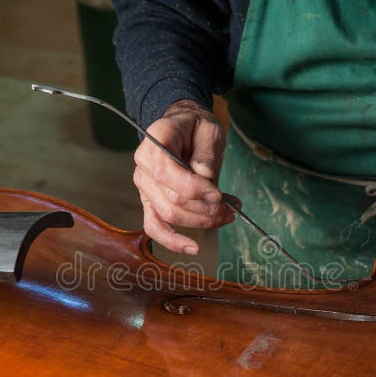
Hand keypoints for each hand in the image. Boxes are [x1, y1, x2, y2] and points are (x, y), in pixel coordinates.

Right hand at [132, 99, 238, 254]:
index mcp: (156, 139)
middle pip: (171, 198)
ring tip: (227, 215)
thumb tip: (206, 181)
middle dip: (205, 209)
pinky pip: (154, 227)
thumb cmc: (196, 127)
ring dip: (200, 222)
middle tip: (231, 208)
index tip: (219, 195)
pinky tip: (192, 248)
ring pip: (168, 215)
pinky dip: (172, 241)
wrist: (183, 129)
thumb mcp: (209, 130)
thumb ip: (206, 154)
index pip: (167, 171)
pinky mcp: (150, 201)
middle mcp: (144, 164)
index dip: (194, 188)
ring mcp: (144, 185)